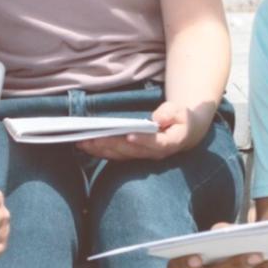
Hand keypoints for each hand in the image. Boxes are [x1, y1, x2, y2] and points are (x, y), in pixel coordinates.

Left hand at [76, 100, 208, 161]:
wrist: (183, 134)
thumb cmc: (180, 119)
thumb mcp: (180, 111)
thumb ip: (169, 113)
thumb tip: (157, 119)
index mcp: (168, 143)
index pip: (155, 143)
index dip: (143, 140)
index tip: (129, 135)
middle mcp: (153, 153)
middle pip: (131, 151)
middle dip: (112, 144)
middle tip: (95, 137)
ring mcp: (142, 156)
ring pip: (120, 155)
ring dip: (101, 149)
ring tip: (83, 142)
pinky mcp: (132, 155)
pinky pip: (115, 155)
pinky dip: (100, 151)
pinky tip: (85, 145)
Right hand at [165, 223, 267, 267]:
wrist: (247, 256)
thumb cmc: (232, 242)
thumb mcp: (227, 232)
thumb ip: (224, 231)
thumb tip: (229, 234)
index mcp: (190, 264)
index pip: (175, 267)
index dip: (183, 264)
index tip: (197, 257)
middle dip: (234, 266)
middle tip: (257, 254)